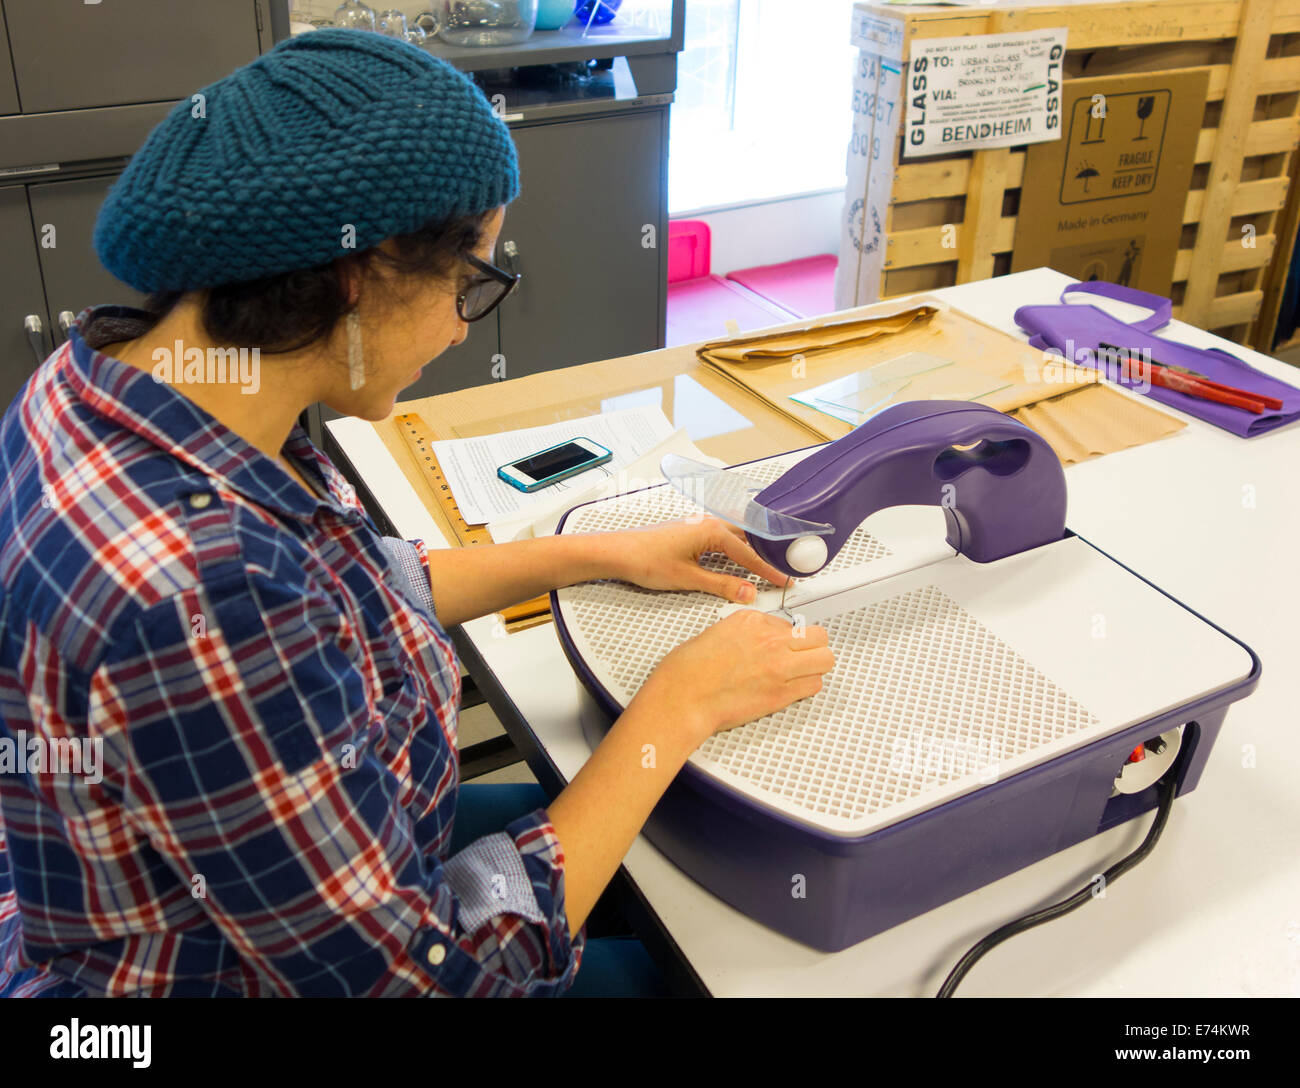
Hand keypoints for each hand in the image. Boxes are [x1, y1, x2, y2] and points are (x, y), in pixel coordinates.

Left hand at [606, 517, 792, 603]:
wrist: (617, 552)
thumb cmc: (644, 560)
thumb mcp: (687, 579)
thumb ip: (721, 586)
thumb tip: (747, 592)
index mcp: (711, 531)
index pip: (749, 554)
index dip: (769, 570)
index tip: (785, 580)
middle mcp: (708, 523)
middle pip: (748, 538)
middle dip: (767, 554)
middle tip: (785, 569)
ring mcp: (699, 525)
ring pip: (736, 535)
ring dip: (753, 549)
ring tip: (769, 563)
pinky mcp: (691, 531)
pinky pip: (724, 536)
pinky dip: (737, 547)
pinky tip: (740, 557)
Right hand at [633, 609, 833, 745]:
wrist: (682, 698)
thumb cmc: (687, 671)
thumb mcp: (716, 633)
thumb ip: (744, 634)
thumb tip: (757, 642)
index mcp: (751, 620)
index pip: (789, 623)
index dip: (786, 638)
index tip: (781, 646)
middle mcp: (770, 640)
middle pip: (818, 636)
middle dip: (812, 646)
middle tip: (802, 656)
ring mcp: (779, 666)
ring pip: (825, 660)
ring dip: (815, 666)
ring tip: (801, 673)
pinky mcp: (781, 693)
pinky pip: (814, 686)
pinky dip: (807, 688)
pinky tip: (792, 689)